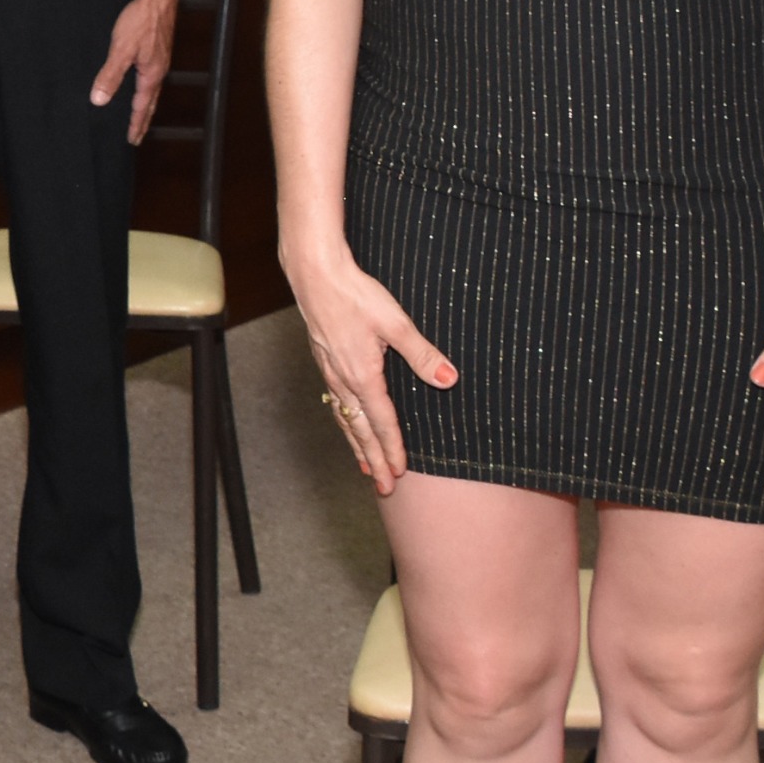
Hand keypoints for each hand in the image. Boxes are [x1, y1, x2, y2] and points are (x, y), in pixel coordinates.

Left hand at [90, 0, 182, 143]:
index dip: (135, 124)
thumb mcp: (121, 49)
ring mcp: (160, 60)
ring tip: (140, 114)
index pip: (142, 107)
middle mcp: (158, 71)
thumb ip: (110, 75)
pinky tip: (140, 82)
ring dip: (146, 105)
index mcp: (151, 75)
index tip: (131, 140)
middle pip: (150, 102)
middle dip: (143, 120)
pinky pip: (152, 77)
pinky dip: (146, 88)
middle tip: (137, 135)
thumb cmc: (142, 21)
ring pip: (152, 90)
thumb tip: (99, 100)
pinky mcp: (158, 49)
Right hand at [285, 247, 454, 493]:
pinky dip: (343, 422)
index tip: (400, 472)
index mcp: (363, 375)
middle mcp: (344, 379)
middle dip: (374, 459)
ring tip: (365, 467)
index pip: (382, 422)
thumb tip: (448, 379)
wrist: (315, 275)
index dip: (393, 448)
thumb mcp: (396, 323)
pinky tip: (346, 423)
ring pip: (345, 419)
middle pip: (360, 429)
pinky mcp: (324, 360)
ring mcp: (330, 371)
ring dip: (357, 445)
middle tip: (384, 488)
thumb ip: (422, 354)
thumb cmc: (355, 294)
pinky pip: (335, 402)